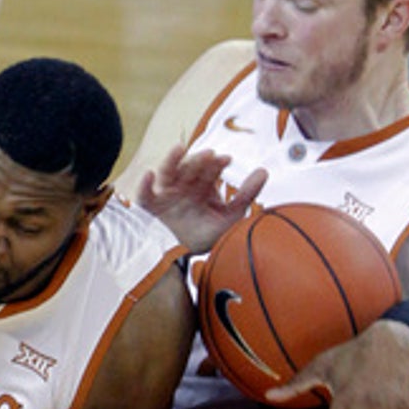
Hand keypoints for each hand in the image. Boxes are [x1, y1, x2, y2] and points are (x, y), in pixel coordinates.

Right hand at [136, 143, 265, 252]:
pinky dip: (145, 185)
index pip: (208, 170)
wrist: (181, 260)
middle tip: (210, 156)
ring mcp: (165, 195)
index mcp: (201, 188)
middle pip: (190, 169)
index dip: (216, 163)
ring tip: (179, 149)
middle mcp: (183, 187)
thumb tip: (264, 172)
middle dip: (199, 161)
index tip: (226, 159)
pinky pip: (144, 194)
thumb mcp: (229, 216)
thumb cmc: (204, 236)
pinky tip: (149, 175)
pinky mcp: (149, 207)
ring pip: (168, 173)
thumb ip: (246, 194)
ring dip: (172, 160)